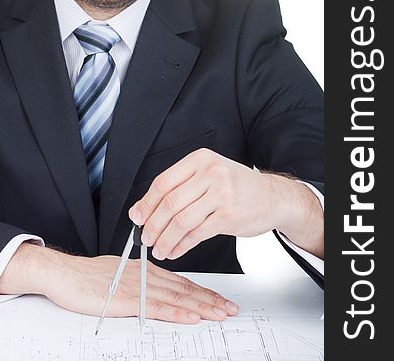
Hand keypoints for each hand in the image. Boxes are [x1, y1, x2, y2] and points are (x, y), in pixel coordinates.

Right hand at [0, 243, 238, 323]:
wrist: (64, 273)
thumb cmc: (87, 276)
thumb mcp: (120, 274)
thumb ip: (140, 281)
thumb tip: (158, 289)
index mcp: (146, 270)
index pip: (181, 281)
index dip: (203, 291)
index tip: (220, 299)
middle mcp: (146, 276)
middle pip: (184, 289)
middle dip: (209, 300)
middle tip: (230, 309)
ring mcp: (137, 288)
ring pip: (176, 298)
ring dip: (201, 307)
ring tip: (219, 314)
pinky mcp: (126, 300)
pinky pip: (156, 307)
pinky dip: (176, 313)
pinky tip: (190, 317)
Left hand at [128, 148, 323, 259]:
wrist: (273, 196)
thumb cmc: (237, 186)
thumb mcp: (210, 174)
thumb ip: (181, 187)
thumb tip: (145, 208)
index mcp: (200, 160)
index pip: (163, 182)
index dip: (146, 203)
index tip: (137, 217)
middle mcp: (210, 173)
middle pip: (170, 202)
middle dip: (153, 225)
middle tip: (145, 238)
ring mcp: (221, 194)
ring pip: (181, 220)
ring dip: (165, 239)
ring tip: (159, 249)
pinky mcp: (229, 215)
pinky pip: (197, 234)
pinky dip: (182, 246)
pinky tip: (176, 251)